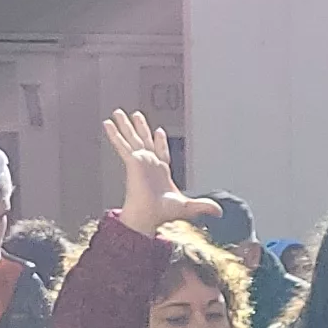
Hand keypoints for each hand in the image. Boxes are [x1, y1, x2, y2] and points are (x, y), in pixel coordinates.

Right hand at [104, 107, 220, 232]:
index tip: (159, 131)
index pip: (161, 152)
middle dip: (140, 127)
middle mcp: (149, 164)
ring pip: (132, 138)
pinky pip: (123, 144)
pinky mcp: (132, 161)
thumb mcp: (188, 207)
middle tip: (135, 115)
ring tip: (117, 112)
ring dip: (125, 125)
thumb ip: (204, 206)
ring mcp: (140, 161)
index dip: (160, 142)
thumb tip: (220, 213)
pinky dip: (115, 134)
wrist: (149, 215)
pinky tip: (107, 124)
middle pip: (144, 140)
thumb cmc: (163, 213)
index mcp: (161, 172)